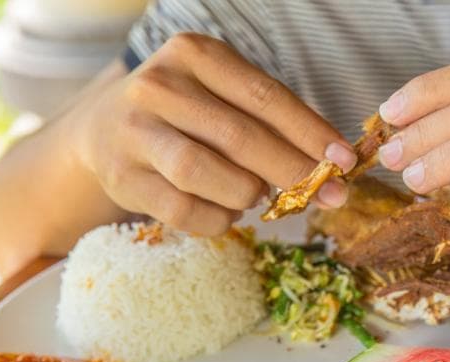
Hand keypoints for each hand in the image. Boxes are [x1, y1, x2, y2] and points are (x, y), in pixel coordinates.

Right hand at [74, 33, 355, 234]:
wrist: (105, 130)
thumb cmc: (187, 113)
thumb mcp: (224, 96)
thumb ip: (271, 122)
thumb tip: (331, 167)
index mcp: (194, 55)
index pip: (264, 96)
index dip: (310, 132)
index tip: (344, 159)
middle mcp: (158, 86)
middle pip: (239, 137)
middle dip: (293, 171)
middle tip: (329, 195)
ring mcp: (135, 132)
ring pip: (204, 173)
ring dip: (246, 194)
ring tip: (257, 195)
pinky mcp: (124, 178)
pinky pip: (183, 210)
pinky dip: (218, 219)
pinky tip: (227, 212)